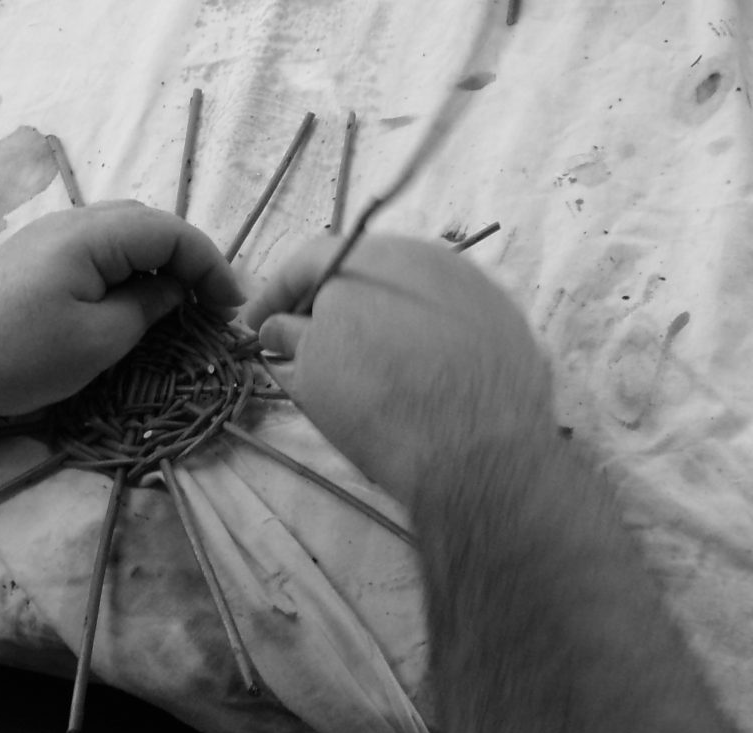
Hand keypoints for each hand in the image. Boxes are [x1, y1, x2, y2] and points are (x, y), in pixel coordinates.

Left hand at [0, 201, 244, 420]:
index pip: (170, 232)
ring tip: (182, 302)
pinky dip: (129, 269)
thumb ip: (148, 307)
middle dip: (188, 258)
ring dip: (159, 263)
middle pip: (148, 224)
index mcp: (90, 234)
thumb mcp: (101, 340)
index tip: (234, 305)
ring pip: (122, 234)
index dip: (210, 264)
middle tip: (213, 302)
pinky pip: (97, 249)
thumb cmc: (22, 356)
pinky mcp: (35, 257)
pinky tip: (135, 300)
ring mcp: (49, 236)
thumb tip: (176, 290)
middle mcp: (70, 221)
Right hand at [246, 235, 552, 498]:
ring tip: (359, 360)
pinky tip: (412, 370)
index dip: (273, 296)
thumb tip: (279, 328)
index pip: (307, 262)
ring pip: (406, 291)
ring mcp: (470, 282)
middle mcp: (423, 254)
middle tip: (304, 342)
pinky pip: (446, 316)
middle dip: (328, 304)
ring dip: (375, 317)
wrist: (476, 451)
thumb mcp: (313, 374)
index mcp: (366, 257)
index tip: (255, 328)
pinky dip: (419, 334)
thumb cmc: (377, 406)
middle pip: (362, 270)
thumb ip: (291, 337)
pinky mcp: (503, 316)